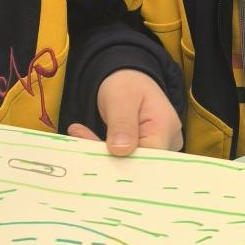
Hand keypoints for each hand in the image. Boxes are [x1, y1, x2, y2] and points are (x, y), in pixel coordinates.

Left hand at [68, 69, 182, 156]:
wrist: (128, 78)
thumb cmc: (128, 83)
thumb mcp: (122, 98)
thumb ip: (122, 123)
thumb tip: (121, 150)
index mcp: (165, 128)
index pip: (149, 159)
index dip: (125, 165)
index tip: (96, 156)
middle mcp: (165, 143)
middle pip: (138, 166)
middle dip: (107, 159)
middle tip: (80, 142)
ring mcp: (154, 149)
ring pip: (127, 164)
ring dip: (101, 154)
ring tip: (79, 133)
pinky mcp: (141, 152)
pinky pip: (122, 160)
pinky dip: (102, 152)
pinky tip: (84, 137)